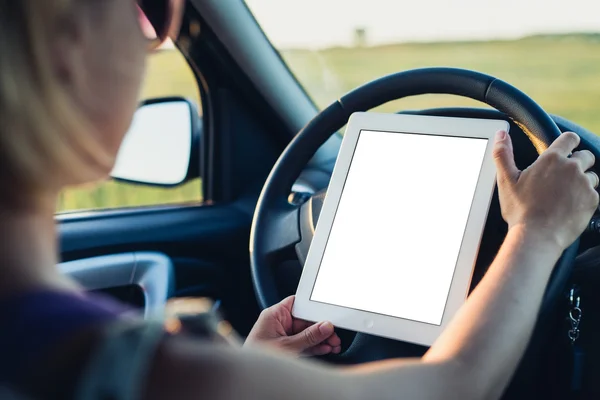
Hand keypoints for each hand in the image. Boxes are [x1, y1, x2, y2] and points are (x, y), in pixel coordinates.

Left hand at [245, 296, 341, 355]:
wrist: (248, 378)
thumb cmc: (258, 358)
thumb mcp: (287, 346)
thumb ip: (308, 337)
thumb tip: (325, 326)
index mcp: (274, 315)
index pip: (298, 304)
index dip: (313, 307)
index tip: (328, 314)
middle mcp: (278, 323)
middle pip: (305, 320)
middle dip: (321, 328)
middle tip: (334, 334)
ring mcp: (283, 336)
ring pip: (306, 333)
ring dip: (320, 339)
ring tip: (334, 343)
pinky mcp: (286, 347)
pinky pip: (304, 343)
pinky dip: (314, 347)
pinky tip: (326, 348)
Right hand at [493, 130, 598, 249]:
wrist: (537, 236)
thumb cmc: (520, 209)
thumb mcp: (506, 180)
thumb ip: (503, 154)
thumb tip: (501, 134)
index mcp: (552, 159)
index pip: (570, 138)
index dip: (568, 143)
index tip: (563, 152)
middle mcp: (572, 168)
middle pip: (586, 155)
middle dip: (577, 163)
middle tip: (562, 178)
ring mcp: (585, 184)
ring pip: (591, 175)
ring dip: (582, 181)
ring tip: (564, 195)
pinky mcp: (592, 200)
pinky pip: (594, 193)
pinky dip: (584, 198)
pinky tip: (569, 207)